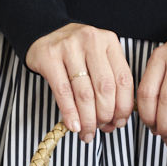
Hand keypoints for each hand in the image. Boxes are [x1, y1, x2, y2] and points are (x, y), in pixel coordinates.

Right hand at [25, 22, 135, 143]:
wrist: (43, 33)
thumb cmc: (75, 53)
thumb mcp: (97, 59)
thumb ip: (109, 83)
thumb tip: (115, 121)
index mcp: (109, 42)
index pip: (124, 80)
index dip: (123, 107)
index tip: (118, 123)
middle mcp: (91, 40)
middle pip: (105, 88)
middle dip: (104, 115)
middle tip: (100, 128)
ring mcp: (69, 47)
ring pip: (84, 93)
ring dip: (87, 119)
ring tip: (87, 133)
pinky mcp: (49, 56)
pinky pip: (63, 92)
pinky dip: (70, 113)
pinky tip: (73, 126)